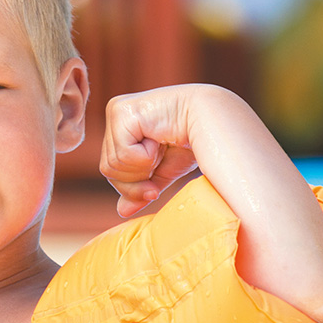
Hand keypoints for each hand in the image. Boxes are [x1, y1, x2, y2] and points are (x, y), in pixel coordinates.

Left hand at [100, 86, 204, 216]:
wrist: (213, 121)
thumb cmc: (194, 142)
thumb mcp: (163, 171)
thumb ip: (141, 188)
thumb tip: (121, 211)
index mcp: (121, 125)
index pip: (110, 169)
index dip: (132, 187)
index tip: (155, 188)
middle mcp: (115, 113)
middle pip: (108, 169)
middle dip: (137, 178)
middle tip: (161, 160)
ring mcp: (116, 110)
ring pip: (114, 163)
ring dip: (143, 165)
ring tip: (162, 146)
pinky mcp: (122, 111)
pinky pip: (123, 153)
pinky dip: (145, 156)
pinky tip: (160, 138)